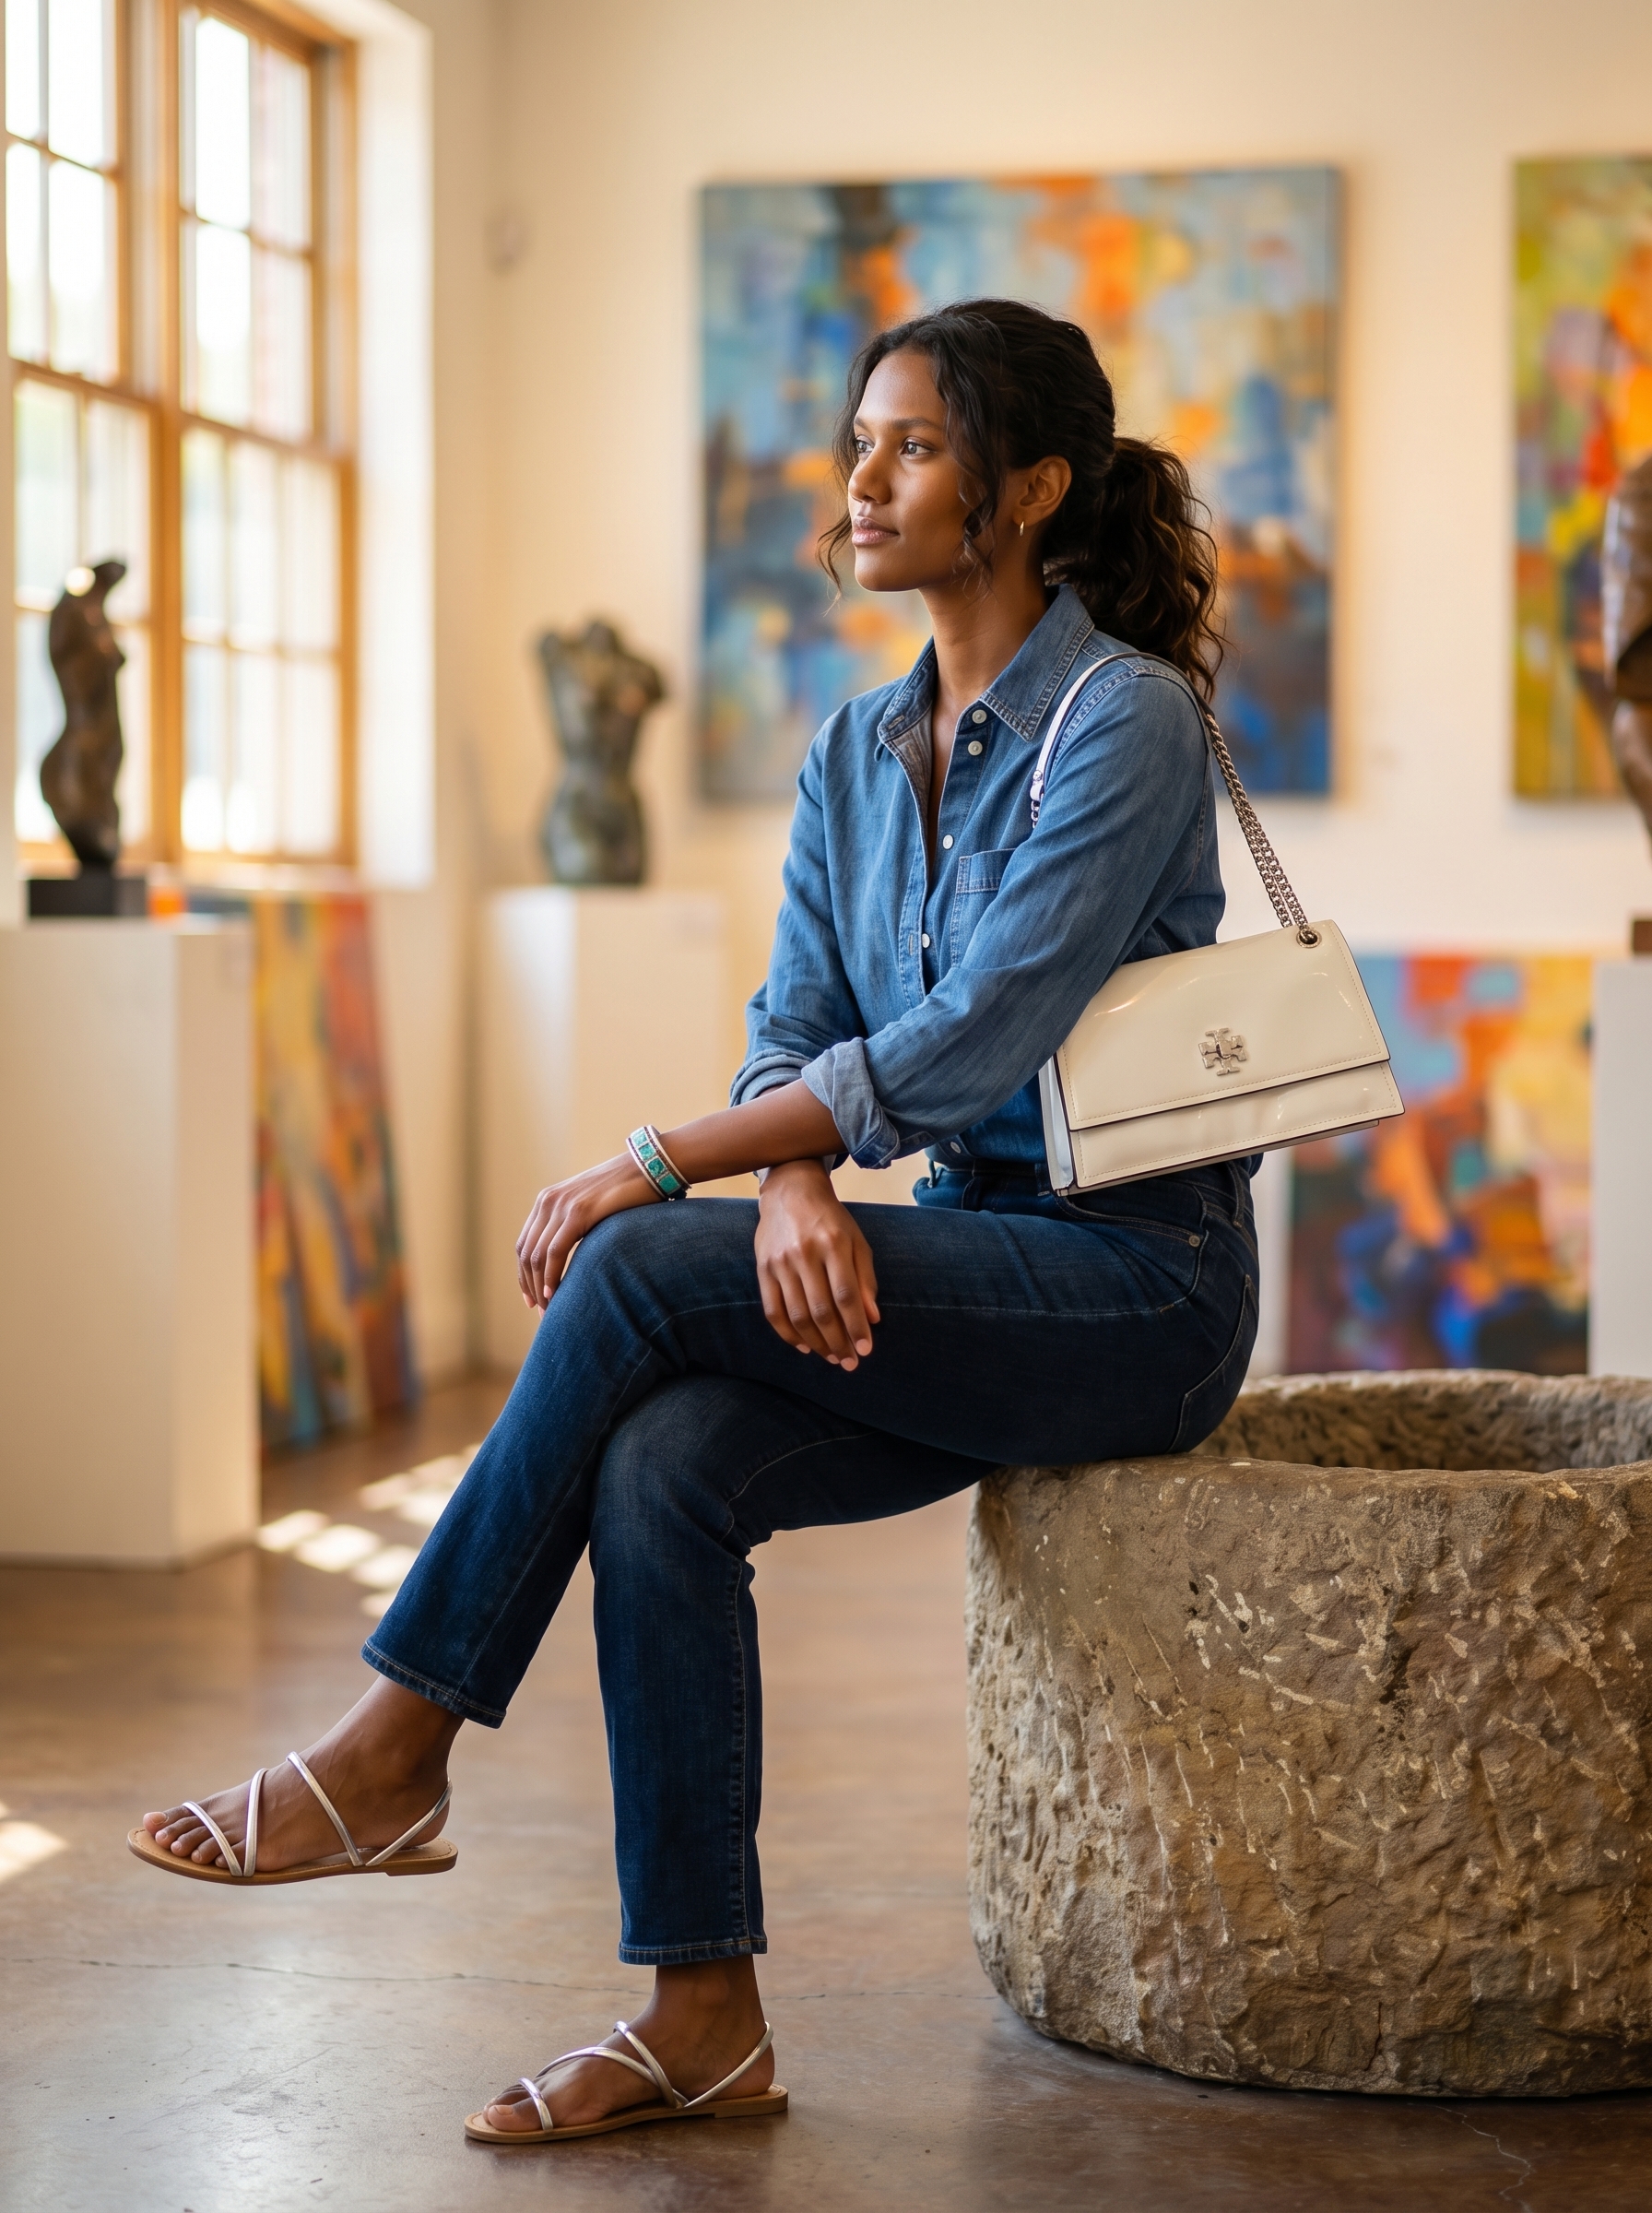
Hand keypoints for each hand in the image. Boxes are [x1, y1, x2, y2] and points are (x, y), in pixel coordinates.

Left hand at [516, 1153, 655, 1310]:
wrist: (650, 1167)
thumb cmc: (628, 1192)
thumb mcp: (593, 1208)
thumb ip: (576, 1226)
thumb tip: (573, 1259)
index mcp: (547, 1200)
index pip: (524, 1245)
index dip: (524, 1275)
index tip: (531, 1299)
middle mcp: (548, 1201)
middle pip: (526, 1253)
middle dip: (530, 1286)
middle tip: (540, 1311)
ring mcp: (561, 1205)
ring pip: (537, 1256)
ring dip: (540, 1287)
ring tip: (549, 1310)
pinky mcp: (578, 1212)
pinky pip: (555, 1251)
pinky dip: (551, 1276)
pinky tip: (554, 1294)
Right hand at [754, 1161, 880, 1368]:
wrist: (790, 1192)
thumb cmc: (831, 1220)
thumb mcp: (856, 1241)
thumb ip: (865, 1278)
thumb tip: (872, 1317)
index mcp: (834, 1244)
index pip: (846, 1295)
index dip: (856, 1326)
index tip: (865, 1350)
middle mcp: (805, 1253)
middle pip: (821, 1310)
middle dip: (837, 1342)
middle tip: (849, 1363)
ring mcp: (780, 1262)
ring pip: (797, 1315)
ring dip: (816, 1343)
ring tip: (831, 1358)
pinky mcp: (762, 1269)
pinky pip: (773, 1311)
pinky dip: (788, 1334)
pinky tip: (805, 1346)